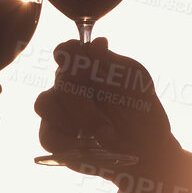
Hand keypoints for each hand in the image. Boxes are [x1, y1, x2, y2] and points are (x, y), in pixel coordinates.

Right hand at [33, 38, 176, 169]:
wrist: (146, 149)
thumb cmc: (142, 110)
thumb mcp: (136, 83)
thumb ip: (113, 64)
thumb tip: (96, 43)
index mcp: (88, 66)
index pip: (67, 51)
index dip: (68, 54)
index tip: (84, 66)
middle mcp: (70, 84)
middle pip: (60, 79)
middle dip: (83, 103)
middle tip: (108, 124)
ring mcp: (59, 110)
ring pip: (45, 104)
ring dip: (75, 120)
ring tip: (104, 134)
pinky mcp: (55, 136)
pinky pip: (47, 135)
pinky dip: (67, 142)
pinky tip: (89, 146)